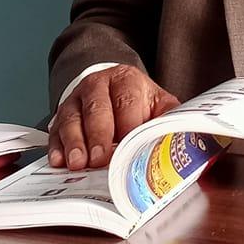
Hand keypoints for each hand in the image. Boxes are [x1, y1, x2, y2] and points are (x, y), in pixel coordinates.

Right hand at [48, 64, 178, 170]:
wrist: (113, 86)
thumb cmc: (139, 102)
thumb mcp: (159, 103)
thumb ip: (170, 117)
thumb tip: (188, 136)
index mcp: (127, 80)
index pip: (126, 101)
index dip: (127, 124)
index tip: (128, 144)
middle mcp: (98, 85)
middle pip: (96, 108)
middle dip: (98, 134)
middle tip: (100, 158)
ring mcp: (76, 99)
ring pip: (71, 117)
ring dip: (74, 142)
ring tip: (78, 164)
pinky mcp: (60, 114)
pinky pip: (55, 129)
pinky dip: (56, 146)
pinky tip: (58, 161)